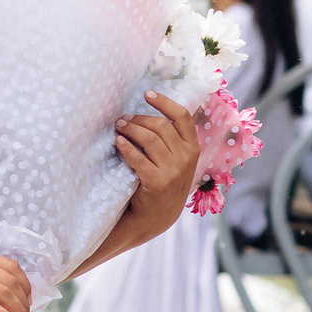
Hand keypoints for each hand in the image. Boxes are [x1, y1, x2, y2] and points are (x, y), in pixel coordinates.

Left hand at [117, 92, 200, 234]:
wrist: (157, 217)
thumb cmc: (164, 183)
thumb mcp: (178, 161)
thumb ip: (174, 140)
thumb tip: (157, 111)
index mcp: (193, 148)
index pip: (182, 117)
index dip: (164, 102)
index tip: (147, 94)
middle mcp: (186, 158)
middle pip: (160, 126)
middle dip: (138, 118)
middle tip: (122, 119)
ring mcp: (173, 171)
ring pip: (149, 139)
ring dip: (130, 129)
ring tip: (118, 127)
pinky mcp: (157, 182)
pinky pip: (138, 158)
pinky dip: (126, 147)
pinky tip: (118, 142)